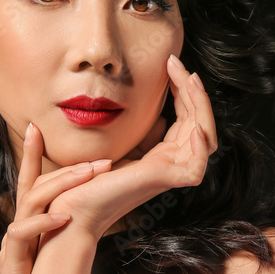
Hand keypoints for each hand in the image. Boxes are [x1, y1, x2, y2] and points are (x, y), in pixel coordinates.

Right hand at [0, 124, 110, 273]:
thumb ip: (64, 236)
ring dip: (61, 186)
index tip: (36, 127)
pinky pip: (21, 233)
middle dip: (64, 168)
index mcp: (29, 224)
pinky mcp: (11, 260)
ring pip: (30, 201)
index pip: (31, 182)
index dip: (31, 154)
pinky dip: (42, 222)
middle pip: (34, 185)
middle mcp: (18, 227)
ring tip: (90, 177)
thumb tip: (90, 217)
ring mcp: (14, 242)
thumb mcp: (53, 258)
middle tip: (99, 160)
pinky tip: (63, 217)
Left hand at [45, 54, 217, 241]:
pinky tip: (193, 125)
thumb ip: (137, 133)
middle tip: (177, 63)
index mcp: (158, 156)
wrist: (69, 210)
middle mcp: (168, 164)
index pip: (185, 118)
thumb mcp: (113, 145)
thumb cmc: (83, 183)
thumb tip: (157, 116)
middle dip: (193, 90)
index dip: (182, 90)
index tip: (169, 63)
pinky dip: (200, 145)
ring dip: (201, 107)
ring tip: (189, 80)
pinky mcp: (162, 182)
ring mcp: (167, 173)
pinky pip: (197, 167)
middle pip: (199, 123)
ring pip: (204, 139)